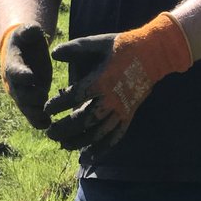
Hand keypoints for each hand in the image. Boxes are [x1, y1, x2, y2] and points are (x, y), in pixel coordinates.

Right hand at [0, 23, 52, 129]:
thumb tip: (34, 29)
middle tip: (42, 101)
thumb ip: (30, 31)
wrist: (22, 50)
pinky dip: (38, 120)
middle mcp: (14, 81)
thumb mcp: (27, 31)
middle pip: (19, 93)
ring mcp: (22, 91)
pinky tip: (48, 126)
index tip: (31, 78)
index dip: (22, 74)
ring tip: (45, 122)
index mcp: (13, 63)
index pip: (15, 70)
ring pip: (25, 106)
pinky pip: (31, 112)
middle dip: (29, 98)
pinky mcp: (31, 98)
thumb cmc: (26, 38)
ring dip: (34, 114)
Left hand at [44, 12, 192, 150]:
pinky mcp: (129, 115)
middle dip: (65, 129)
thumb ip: (75, 48)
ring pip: (98, 133)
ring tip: (63, 145)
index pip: (75, 97)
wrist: (154, 54)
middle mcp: (111, 98)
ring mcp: (122, 109)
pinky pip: (115, 137)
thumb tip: (53, 53)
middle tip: (49, 133)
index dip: (58, 105)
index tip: (46, 109)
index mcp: (101, 80)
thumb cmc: (122, 47)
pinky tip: (88, 158)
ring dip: (79, 142)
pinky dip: (101, 149)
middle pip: (84, 120)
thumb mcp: (98, 43)